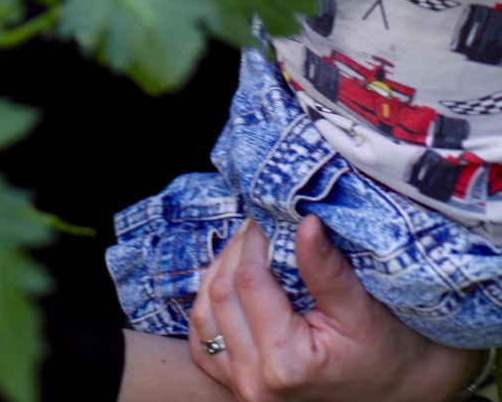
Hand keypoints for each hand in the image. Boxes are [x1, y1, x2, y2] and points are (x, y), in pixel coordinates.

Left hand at [187, 217, 479, 401]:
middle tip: (259, 225)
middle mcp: (255, 381)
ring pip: (205, 313)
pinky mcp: (236, 384)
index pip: (248, 281)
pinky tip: (233, 281)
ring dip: (220, 272)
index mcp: (284, 362)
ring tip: (248, 248)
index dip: (255, 240)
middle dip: (236, 250)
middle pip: (221, 294)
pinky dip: (213, 304)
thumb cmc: (386, 352)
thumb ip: (327, 269)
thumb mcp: (362, 309)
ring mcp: (242, 387)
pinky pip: (204, 338)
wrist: (395, 391)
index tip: (269, 216)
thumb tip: (305, 222)